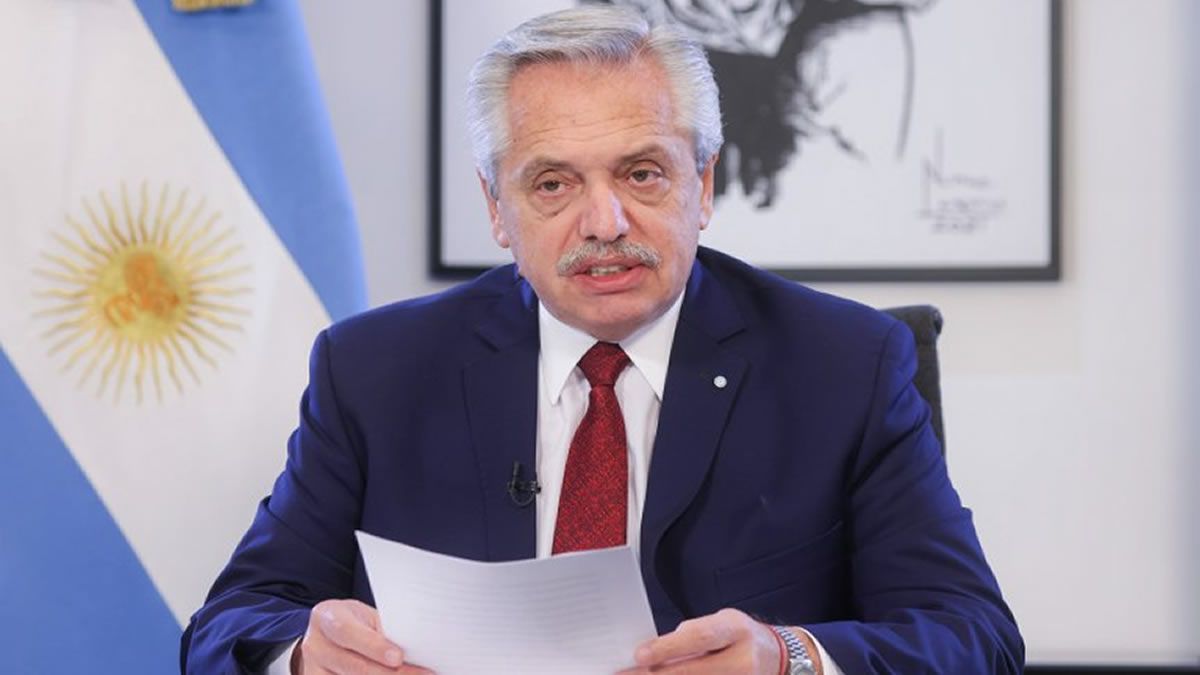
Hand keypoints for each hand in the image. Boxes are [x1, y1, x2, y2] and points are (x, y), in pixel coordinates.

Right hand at [294, 599, 431, 673]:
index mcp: (326, 617)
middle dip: (390, 673)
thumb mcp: (366, 617)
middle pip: (353, 665)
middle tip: (421, 674)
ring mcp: (313, 670)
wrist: (328, 635)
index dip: (374, 646)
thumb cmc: (354, 622)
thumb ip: (383, 630)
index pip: (347, 631)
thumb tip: (415, 647)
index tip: (399, 657)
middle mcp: (315, 645)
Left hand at [626, 608, 781, 673]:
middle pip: (693, 671)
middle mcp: (742, 660)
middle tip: (626, 674)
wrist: (778, 658)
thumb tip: (655, 651)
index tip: (638, 655)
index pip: (698, 638)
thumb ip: (692, 636)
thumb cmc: (741, 637)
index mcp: (736, 630)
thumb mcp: (721, 624)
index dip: (667, 647)